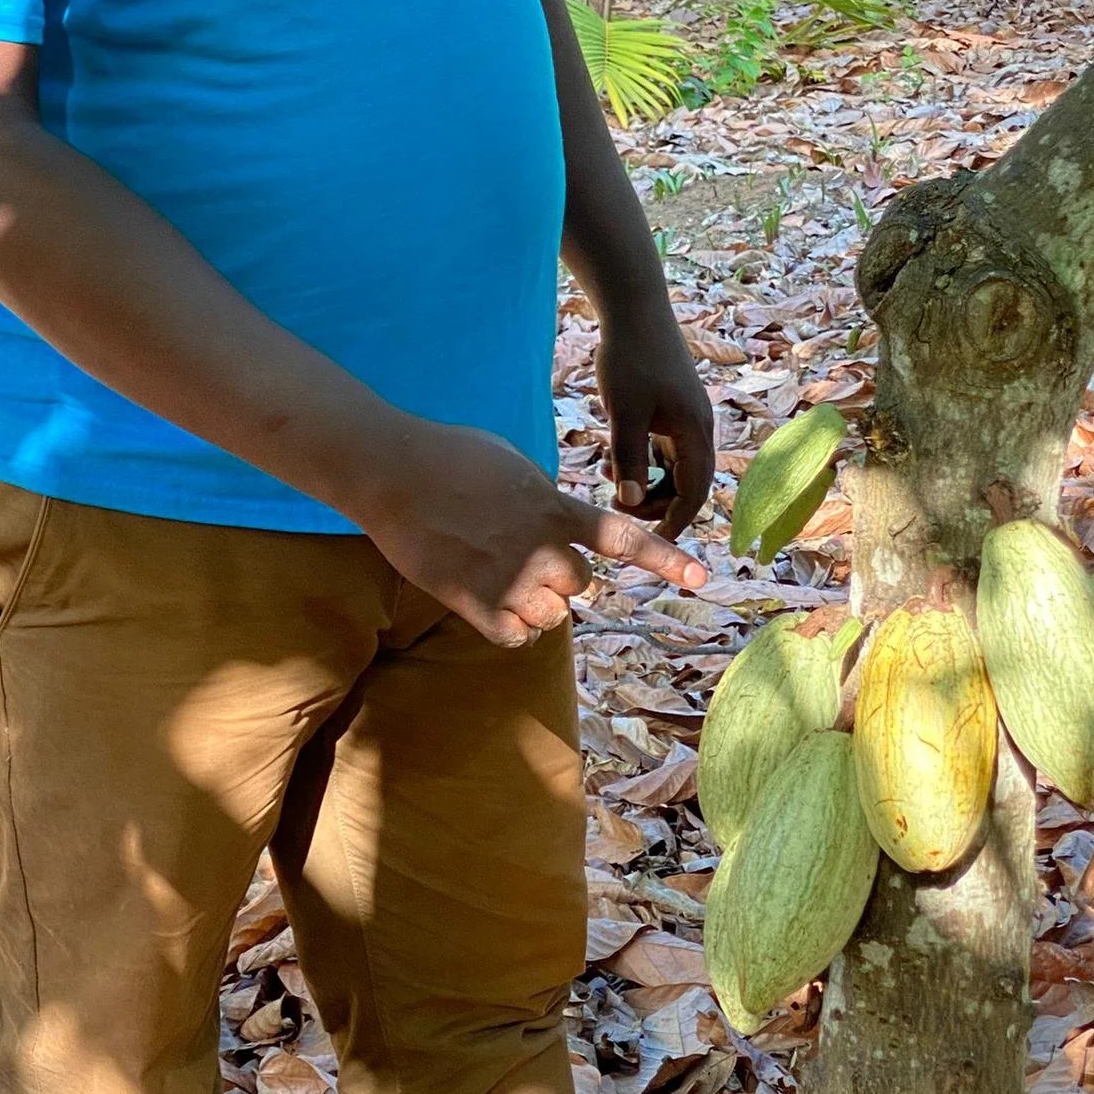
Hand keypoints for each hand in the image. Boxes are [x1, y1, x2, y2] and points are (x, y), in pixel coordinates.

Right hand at [352, 417, 708, 648]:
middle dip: (556, 576)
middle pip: (579, 587)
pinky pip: (515, 636)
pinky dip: (507, 626)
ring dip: (530, 603)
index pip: (624, 538)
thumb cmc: (450, 457)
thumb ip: (546, 498)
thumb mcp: (514, 464)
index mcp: (553, 508)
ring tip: (494, 571)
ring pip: (549, 616)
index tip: (701, 579)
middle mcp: (539, 549)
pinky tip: (485, 598)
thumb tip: (560, 522)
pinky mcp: (474, 603)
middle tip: (516, 551)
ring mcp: (508, 579)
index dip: (666, 560)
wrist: (392, 472)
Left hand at [596, 302, 715, 538]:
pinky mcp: (672, 408)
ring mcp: (686, 417)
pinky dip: (643, 460)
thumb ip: (629, 460)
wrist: (634, 307)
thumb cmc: (630, 356)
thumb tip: (631, 505)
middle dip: (656, 503)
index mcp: (695, 431)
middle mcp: (698, 427)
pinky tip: (611, 455)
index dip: (676, 521)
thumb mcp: (624, 413)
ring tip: (607, 477)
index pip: (695, 492)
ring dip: (647, 481)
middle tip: (619, 508)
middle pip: (688, 483)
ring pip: (674, 467)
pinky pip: (664, 448)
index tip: (652, 542)